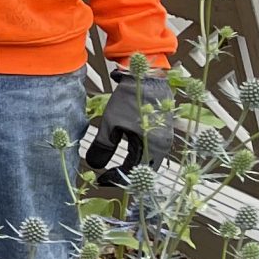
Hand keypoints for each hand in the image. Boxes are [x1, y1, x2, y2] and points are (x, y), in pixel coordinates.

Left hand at [84, 65, 174, 185]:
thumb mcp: (110, 123)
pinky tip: (125, 157)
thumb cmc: (128, 99)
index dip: (116, 179)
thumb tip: (94, 165)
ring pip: (148, 162)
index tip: (100, 180)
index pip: (135, 173)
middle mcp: (163, 146)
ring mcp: (164, 140)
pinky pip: (151, 153)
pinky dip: (137, 158)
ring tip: (114, 170)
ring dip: (132, 168)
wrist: (146, 78)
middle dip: (125, 176)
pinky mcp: (162, 133)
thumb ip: (102, 146)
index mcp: (153, 146)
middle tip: (106, 178)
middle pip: (144, 171)